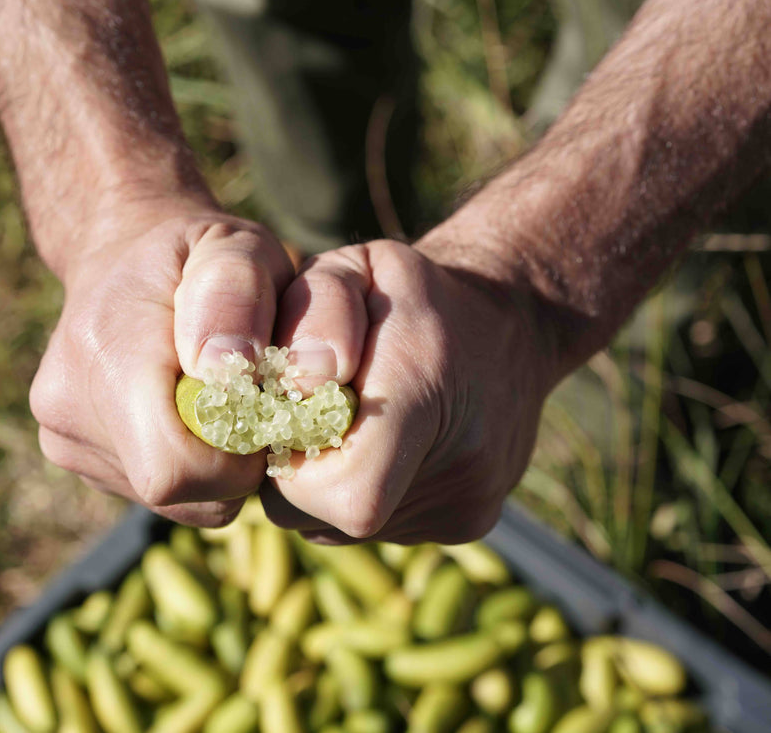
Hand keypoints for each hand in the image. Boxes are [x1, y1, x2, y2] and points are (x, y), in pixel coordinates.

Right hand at [29, 202, 293, 526]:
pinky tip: (184, 412)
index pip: (173, 468)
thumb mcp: (235, 243)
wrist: (120, 252)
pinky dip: (187, 467)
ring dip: (212, 466)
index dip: (237, 458)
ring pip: (170, 500)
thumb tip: (225, 367)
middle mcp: (66, 405)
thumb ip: (239, 292)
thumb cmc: (194, 250)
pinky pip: (153, 493)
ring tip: (213, 398)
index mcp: (104, 352)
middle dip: (231, 463)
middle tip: (250, 400)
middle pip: (175, 493)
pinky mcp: (69, 453)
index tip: (263, 407)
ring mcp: (61, 437)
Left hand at [259, 238, 557, 543]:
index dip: (290, 456)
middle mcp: (461, 466)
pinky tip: (379, 444)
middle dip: (291, 465)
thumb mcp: (352, 270)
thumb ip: (312, 318)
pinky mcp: (464, 525)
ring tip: (352, 422)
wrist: (508, 325)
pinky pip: (368, 527)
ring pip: (332, 525)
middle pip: (315, 512)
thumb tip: (299, 392)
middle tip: (311, 410)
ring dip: (320, 481)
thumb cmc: (405, 294)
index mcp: (426, 390)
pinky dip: (355, 491)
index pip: (345, 491)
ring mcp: (467, 507)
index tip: (290, 408)